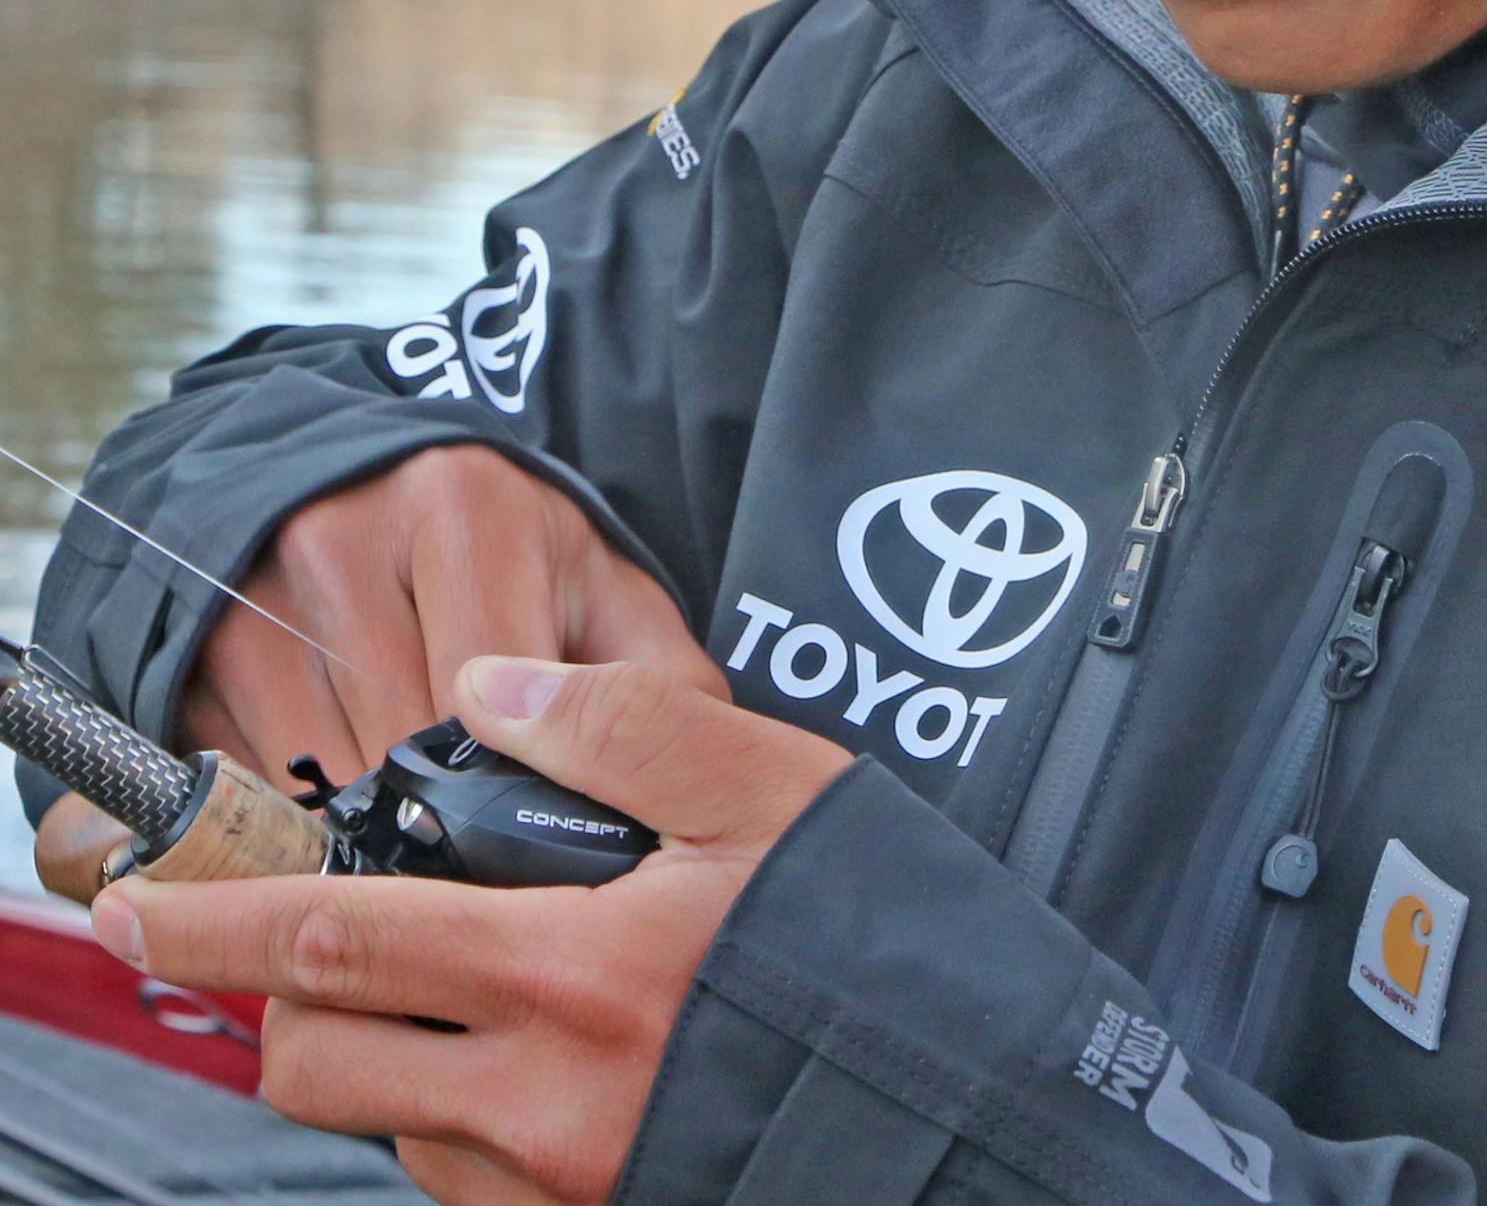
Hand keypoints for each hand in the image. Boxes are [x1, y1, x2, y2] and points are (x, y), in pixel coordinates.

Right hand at [38, 445, 725, 906]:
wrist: (378, 485)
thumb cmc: (516, 559)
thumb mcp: (604, 593)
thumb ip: (659, 686)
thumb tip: (675, 799)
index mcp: (465, 510)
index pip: (474, 698)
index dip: (504, 793)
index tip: (530, 855)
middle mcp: (342, 534)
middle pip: (383, 749)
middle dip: (433, 828)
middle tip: (475, 886)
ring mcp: (250, 587)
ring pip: (300, 780)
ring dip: (354, 838)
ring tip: (409, 862)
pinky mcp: (189, 648)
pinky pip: (228, 785)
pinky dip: (280, 829)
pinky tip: (334, 831)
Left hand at [88, 655, 851, 1205]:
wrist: (991, 1115)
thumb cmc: (892, 948)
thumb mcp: (778, 791)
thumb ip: (623, 726)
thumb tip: (491, 691)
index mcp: (566, 972)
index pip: (335, 937)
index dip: (214, 916)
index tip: (135, 903)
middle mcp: (538, 1102)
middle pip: (316, 1058)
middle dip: (279, 990)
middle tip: (321, 930)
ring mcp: (560, 1188)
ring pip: (383, 1126)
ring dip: (379, 1052)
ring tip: (467, 985)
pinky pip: (461, 1185)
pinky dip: (453, 1117)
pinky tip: (540, 1057)